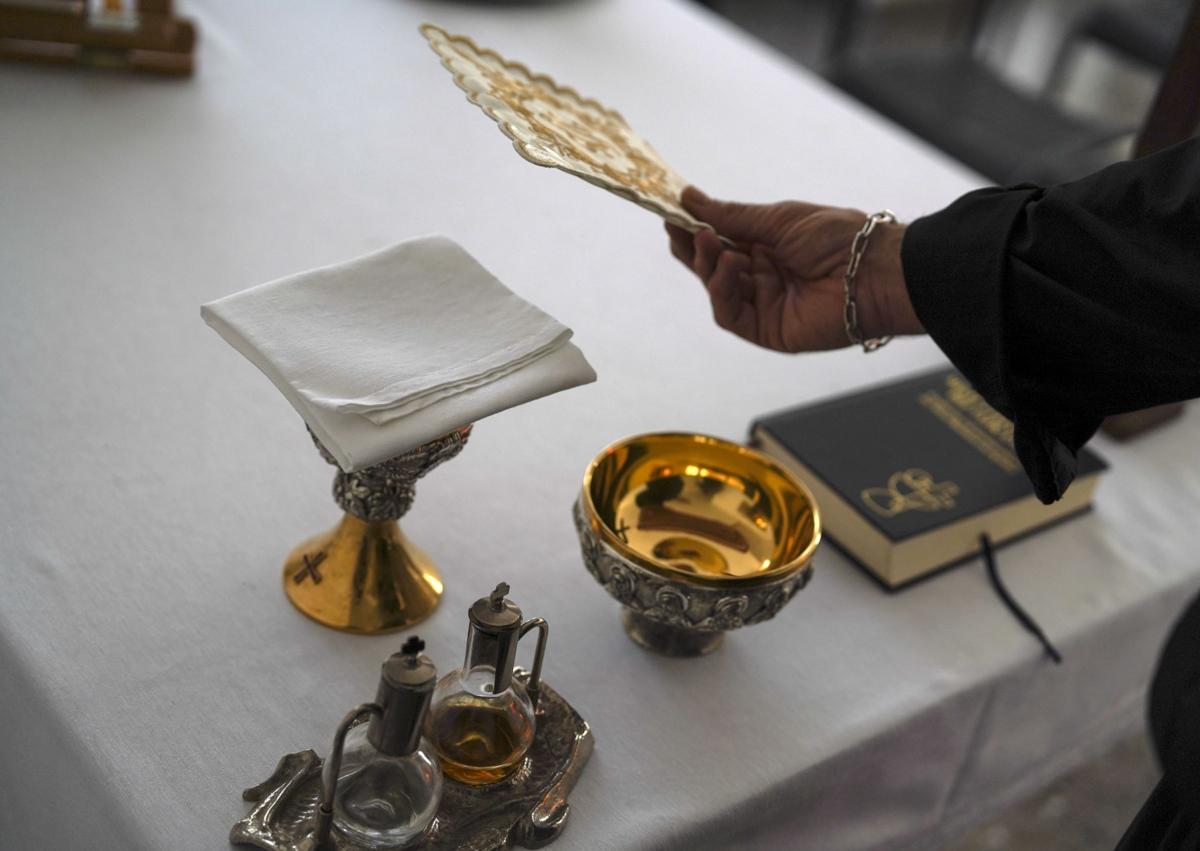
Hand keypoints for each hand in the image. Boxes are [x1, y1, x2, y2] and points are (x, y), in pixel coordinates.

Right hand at [666, 187, 921, 351]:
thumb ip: (732, 216)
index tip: (672, 210)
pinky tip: (728, 264)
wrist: (871, 271)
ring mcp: (763, 305)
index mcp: (768, 247)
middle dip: (692, 247)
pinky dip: (722, 289)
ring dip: (706, 264)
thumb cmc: (837, 238)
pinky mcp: (766, 330)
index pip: (721, 240)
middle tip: (674, 227)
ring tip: (707, 240)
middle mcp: (762, 276)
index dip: (696, 227)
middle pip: (712, 266)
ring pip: (716, 290)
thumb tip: (689, 198)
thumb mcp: (778, 218)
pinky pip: (730, 313)